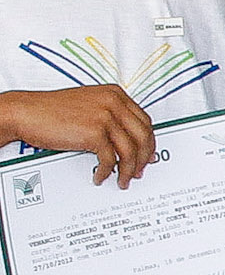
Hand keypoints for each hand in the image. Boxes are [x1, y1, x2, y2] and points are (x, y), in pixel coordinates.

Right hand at [0, 84, 158, 185]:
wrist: (26, 112)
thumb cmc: (51, 110)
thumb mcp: (88, 105)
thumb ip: (109, 115)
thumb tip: (124, 138)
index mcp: (115, 94)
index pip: (144, 121)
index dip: (148, 141)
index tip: (146, 154)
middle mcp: (113, 103)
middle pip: (143, 136)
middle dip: (143, 158)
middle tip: (139, 171)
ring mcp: (105, 117)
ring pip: (130, 150)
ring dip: (128, 169)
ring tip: (123, 179)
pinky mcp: (93, 133)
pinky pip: (109, 158)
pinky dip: (107, 171)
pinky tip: (101, 176)